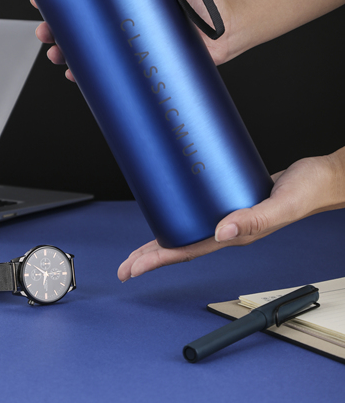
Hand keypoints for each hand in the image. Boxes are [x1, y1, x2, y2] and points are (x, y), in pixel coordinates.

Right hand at [29, 0, 234, 80]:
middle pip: (81, 25)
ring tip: (57, 55)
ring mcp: (129, 42)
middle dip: (56, 29)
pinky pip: (109, 70)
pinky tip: (76, 74)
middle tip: (46, 32)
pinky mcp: (139, 63)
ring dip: (66, 53)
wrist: (225, 29)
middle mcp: (123, 20)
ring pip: (89, 49)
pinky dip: (89, 74)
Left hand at [117, 150, 344, 280]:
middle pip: (183, 247)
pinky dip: (182, 216)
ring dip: (163, 240)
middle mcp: (229, 229)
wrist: (321, 179)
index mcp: (237, 234)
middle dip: (151, 257)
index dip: (159, 258)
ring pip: (189, 232)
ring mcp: (229, 217)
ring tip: (141, 249)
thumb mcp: (281, 205)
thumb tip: (220, 231)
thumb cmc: (308, 192)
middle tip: (125, 266)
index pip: (190, 250)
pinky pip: (201, 213)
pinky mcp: (231, 201)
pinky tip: (173, 211)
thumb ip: (253, 219)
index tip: (135, 266)